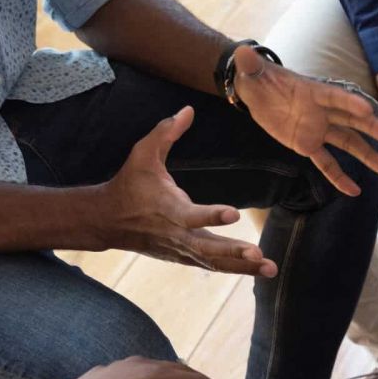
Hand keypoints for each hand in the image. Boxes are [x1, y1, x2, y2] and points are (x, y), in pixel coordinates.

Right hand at [101, 107, 276, 276]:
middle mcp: (175, 234)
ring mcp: (179, 249)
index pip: (191, 215)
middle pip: (207, 248)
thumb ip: (165, 132)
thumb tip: (188, 109)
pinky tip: (258, 269)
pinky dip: (234, 269)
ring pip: (213, 262)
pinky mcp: (183, 257)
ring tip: (270, 269)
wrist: (107, 220)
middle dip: (233, 252)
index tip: (234, 213)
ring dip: (242, 267)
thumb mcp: (142, 153)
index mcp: (167, 208)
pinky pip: (211, 265)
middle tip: (258, 254)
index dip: (211, 215)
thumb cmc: (129, 183)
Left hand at [233, 47, 377, 196]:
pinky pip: (326, 163)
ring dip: (366, 156)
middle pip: (351, 121)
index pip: (334, 97)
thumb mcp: (251, 70)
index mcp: (312, 91)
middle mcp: (322, 111)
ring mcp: (318, 129)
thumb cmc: (258, 78)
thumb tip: (242, 53)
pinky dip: (338, 177)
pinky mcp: (309, 144)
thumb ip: (250, 65)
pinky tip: (354, 191)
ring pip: (347, 143)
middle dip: (372, 129)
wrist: (256, 91)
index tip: (368, 110)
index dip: (349, 103)